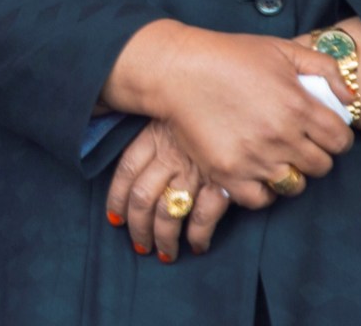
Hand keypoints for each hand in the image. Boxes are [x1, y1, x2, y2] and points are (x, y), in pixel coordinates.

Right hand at [102, 21, 355, 208]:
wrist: (176, 69)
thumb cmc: (228, 55)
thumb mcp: (281, 48)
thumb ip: (324, 68)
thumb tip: (349, 98)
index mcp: (297, 105)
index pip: (341, 141)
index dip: (335, 136)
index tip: (321, 131)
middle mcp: (280, 136)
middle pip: (322, 166)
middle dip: (315, 154)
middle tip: (297, 142)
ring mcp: (254, 157)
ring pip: (295, 185)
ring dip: (290, 172)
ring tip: (276, 156)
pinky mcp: (227, 172)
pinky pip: (261, 199)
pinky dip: (263, 191)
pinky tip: (257, 171)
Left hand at [105, 120, 231, 260]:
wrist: (249, 107)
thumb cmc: (209, 110)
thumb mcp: (174, 110)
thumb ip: (154, 127)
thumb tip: (111, 123)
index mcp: (155, 135)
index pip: (126, 170)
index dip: (117, 198)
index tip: (115, 219)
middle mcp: (171, 154)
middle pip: (142, 197)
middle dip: (138, 227)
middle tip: (140, 246)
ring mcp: (195, 169)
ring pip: (167, 213)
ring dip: (164, 239)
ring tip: (165, 254)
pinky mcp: (222, 182)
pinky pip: (202, 217)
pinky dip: (198, 236)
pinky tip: (198, 245)